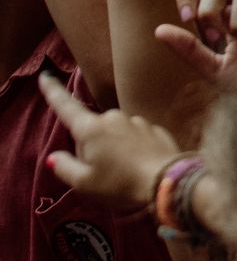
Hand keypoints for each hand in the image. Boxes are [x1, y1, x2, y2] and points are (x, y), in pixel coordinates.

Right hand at [38, 73, 182, 209]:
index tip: (45, 76)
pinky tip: (139, 166)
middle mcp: (114, 118)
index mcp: (91, 129)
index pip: (66, 107)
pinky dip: (132, 149)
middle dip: (90, 145)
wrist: (167, 182)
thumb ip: (64, 167)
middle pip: (92, 128)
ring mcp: (137, 121)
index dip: (53, 92)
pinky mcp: (155, 128)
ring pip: (114, 133)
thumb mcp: (84, 183)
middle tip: (98, 171)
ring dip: (113, 147)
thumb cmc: (119, 184)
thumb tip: (54, 156)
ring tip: (122, 172)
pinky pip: (134, 137)